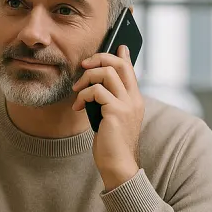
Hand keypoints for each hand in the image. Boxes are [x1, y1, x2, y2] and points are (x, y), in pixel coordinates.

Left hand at [72, 46, 143, 189]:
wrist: (118, 166)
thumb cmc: (111, 144)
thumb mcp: (111, 118)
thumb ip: (108, 101)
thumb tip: (96, 87)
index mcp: (134, 100)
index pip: (130, 70)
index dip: (122, 56)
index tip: (118, 46)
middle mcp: (134, 99)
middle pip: (119, 64)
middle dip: (99, 59)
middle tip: (84, 66)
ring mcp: (127, 104)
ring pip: (107, 73)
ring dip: (87, 78)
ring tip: (77, 91)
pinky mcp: (116, 112)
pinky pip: (97, 91)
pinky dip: (83, 95)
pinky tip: (78, 106)